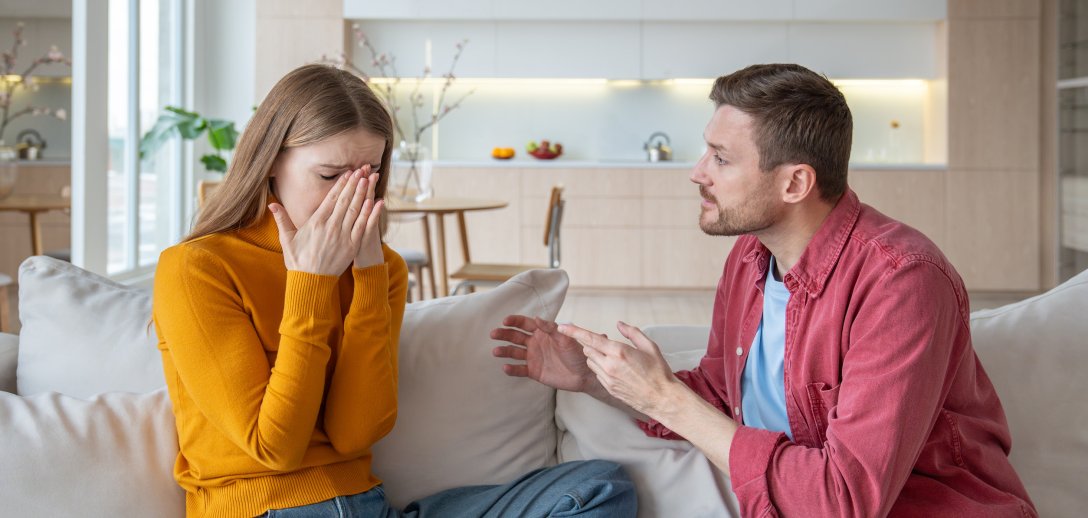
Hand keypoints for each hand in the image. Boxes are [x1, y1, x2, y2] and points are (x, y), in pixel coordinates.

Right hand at [269, 169, 368, 274]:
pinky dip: (370, 214)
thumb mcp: (287, 239)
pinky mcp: (352, 246)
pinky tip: (376, 202)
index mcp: (316, 222)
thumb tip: (271, 204)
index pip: (331, 199)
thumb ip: (281, 219)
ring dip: (363, 194)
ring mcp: (343, 236)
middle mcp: (331, 227)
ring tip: (368, 179)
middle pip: (345, 201)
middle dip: (354, 184)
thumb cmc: (298, 260)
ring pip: (355, 210)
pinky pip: (363, 226)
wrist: (311, 281)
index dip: (340, 185)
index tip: (347, 174)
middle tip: (361, 170)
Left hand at [353, 166, 384, 268]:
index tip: (356, 167)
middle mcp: (360, 220)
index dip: (354, 182)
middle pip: (361, 196)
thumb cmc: (354, 249)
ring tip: (373, 176)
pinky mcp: (367, 239)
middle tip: (366, 165)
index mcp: (353, 217)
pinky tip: (379, 202)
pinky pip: (371, 224)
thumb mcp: (354, 232)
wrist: (366, 267)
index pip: (353, 195)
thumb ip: (349, 217)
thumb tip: (346, 202)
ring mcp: (364, 228)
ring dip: (370, 192)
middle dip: (363, 181)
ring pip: (367, 207)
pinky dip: (375, 214)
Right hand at [490, 315, 602, 392]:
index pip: (525, 324)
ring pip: (514, 352)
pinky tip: (505, 367)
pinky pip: (520, 369)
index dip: (514, 321)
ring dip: (504, 351)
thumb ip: (551, 329)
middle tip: (494, 334)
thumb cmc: (578, 353)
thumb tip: (536, 318)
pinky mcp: (534, 371)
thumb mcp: (566, 338)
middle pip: (515, 337)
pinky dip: (512, 369)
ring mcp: (533, 357)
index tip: (505, 321)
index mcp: (542, 332)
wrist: (585, 374)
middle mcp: (535, 343)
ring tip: (496, 351)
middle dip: (504, 334)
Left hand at [560, 321, 679, 417]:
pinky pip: (597, 373)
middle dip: (592, 344)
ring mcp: (607, 378)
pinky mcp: (608, 388)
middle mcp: (609, 365)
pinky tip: (616, 369)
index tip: (562, 326)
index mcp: (619, 352)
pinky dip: (601, 368)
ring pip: (591, 362)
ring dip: (595, 356)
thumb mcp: (650, 346)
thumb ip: (632, 333)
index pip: (590, 338)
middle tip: (605, 344)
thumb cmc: (659, 373)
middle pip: (587, 349)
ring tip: (613, 358)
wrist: (661, 399)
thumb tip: (619, 324)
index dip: (574, 331)